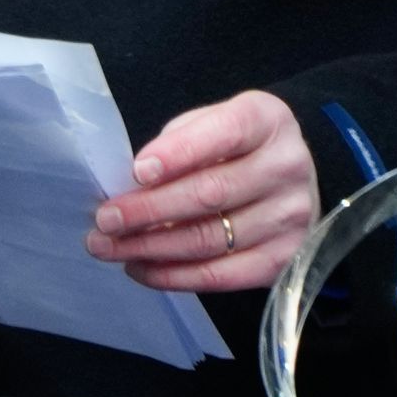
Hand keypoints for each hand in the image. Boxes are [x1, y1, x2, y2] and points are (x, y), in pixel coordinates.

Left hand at [90, 89, 315, 291]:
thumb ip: (176, 144)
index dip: (178, 154)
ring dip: (151, 247)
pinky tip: (140, 269)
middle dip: (148, 210)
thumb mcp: (205, 125)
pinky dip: (175, 276)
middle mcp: (287, 167)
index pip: (223, 133)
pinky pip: (225, 275)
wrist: (284, 176)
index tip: (137, 173)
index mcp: (266, 120)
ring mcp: (292, 216)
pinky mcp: (287, 257)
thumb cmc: (230, 146)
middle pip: (211, 194)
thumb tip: (134, 185)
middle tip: (105, 220)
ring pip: (211, 239)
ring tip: (108, 247)